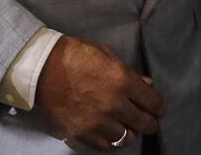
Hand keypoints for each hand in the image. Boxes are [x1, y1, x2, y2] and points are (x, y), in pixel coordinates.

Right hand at [35, 35, 164, 149]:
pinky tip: (111, 132)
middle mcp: (114, 104)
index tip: (157, 108)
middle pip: (145, 123)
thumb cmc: (74, 55)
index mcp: (122, 80)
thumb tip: (147, 85)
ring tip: (126, 125)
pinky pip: (107, 146)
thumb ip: (128, 72)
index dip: (159, 107)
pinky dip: (112, 141)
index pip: (154, 102)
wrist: (41, 68)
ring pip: (127, 137)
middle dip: (149, 121)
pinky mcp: (83, 133)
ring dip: (130, 131)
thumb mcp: (106, 54)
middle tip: (146, 119)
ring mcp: (98, 122)